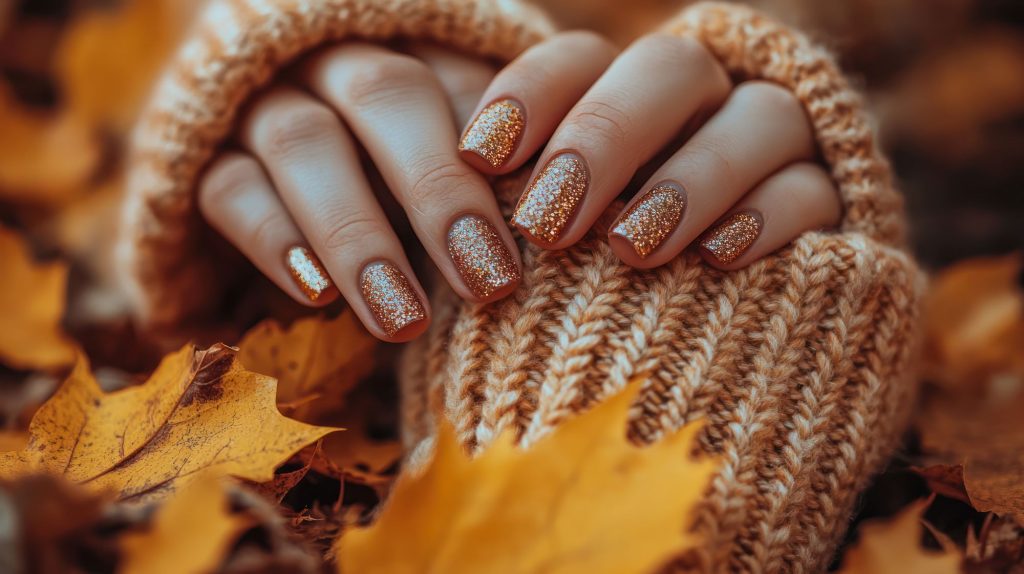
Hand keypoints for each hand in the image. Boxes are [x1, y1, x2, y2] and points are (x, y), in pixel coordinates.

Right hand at [197, 44, 520, 341]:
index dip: (505, 146)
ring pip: (301, 140)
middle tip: (488, 283)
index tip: (545, 226)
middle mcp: (334, 55)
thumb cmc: (392, 168)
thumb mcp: (452, 157)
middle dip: (439, 191)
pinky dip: (277, 238)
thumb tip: (557, 228)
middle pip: (386, 95)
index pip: (462, 79)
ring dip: (357, 232)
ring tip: (403, 319)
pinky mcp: (201, 153)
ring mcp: (261, 97)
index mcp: (408, 45)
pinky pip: (230, 185)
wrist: (263, 160)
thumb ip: (496, 169)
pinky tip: (317, 292)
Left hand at [459, 32, 841, 268]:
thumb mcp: (547, 260)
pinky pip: (815, 189)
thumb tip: (453, 236)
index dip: (531, 94)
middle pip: (672, 69)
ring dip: (692, 176)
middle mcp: (702, 108)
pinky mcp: (833, 205)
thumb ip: (515, 228)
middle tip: (548, 221)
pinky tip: (717, 259)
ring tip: (631, 249)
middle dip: (606, 135)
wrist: (705, 365)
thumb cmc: (593, 303)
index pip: (581, 61)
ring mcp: (774, 150)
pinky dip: (768, 215)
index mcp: (621, 105)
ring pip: (761, 116)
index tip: (481, 158)